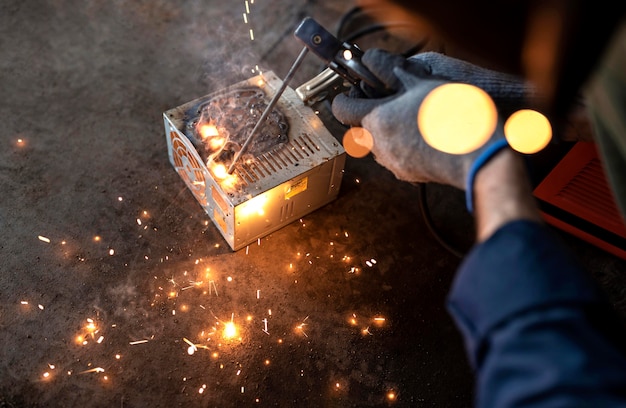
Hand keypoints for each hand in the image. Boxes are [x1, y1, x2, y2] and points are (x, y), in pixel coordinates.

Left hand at [332, 49, 511, 208]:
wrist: (476, 154)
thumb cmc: (450, 115)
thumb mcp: (422, 82)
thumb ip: (394, 72)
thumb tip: (379, 64)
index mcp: (377, 120)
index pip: (342, 110)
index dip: (342, 99)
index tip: (347, 93)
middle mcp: (379, 145)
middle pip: (360, 128)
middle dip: (368, 115)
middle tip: (387, 102)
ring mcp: (393, 163)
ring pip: (378, 144)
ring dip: (386, 131)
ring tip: (411, 117)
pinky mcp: (408, 174)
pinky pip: (396, 157)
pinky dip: (402, 145)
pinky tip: (423, 135)